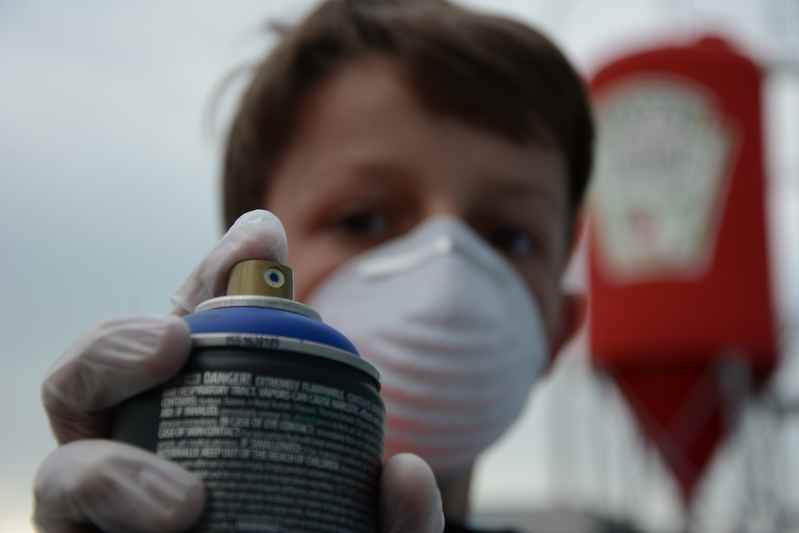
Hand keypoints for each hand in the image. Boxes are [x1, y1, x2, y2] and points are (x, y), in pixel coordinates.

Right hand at [33, 210, 443, 532]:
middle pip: (99, 377)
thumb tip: (403, 470)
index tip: (263, 235)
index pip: (200, 334)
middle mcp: (144, 454)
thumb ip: (392, 515)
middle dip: (121, 340)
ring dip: (109, 464)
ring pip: (66, 462)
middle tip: (172, 340)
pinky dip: (109, 499)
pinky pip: (63, 516)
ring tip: (184, 502)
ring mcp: (103, 508)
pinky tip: (169, 523)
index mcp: (207, 420)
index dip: (221, 274)